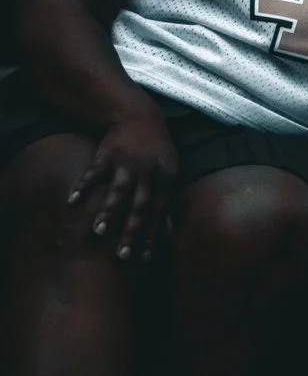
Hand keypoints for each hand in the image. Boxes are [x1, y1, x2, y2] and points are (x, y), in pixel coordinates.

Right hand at [68, 103, 177, 261]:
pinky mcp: (107, 155)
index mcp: (166, 178)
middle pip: (141, 206)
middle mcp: (148, 172)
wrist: (138, 117)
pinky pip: (94, 173)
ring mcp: (127, 163)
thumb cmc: (156, 153)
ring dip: (109, 212)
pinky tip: (72, 202)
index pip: (160, 211)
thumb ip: (166, 203)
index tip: (143, 257)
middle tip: (123, 255)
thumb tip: (168, 234)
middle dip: (132, 231)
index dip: (152, 234)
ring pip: (119, 190)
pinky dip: (83, 187)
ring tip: (99, 232)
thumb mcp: (168, 173)